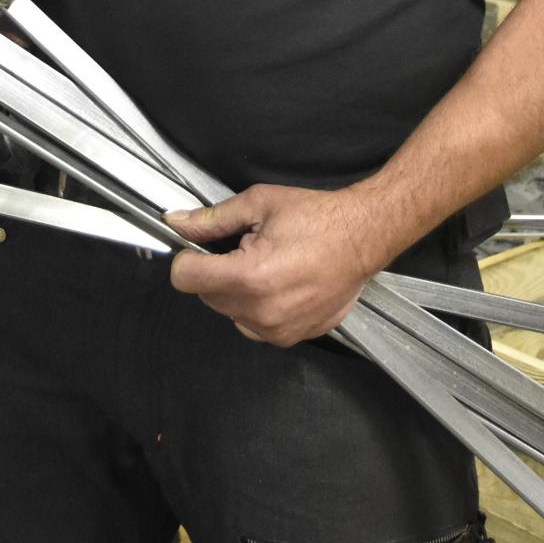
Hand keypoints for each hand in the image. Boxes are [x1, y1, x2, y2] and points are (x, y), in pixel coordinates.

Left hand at [166, 184, 404, 347]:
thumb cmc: (319, 219)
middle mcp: (261, 310)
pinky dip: (257, 308)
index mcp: (249, 275)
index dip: (188, 258)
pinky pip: (254, 326)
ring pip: (229, 313)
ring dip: (236, 293)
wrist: (363, 237)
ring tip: (266, 268)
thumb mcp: (260, 205)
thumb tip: (180, 222)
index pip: (185, 278)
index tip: (199, 249)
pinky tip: (279, 285)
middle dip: (217, 272)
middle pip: (206, 296)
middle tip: (246, 250)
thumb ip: (213, 219)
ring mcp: (276, 329)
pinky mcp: (290, 337)